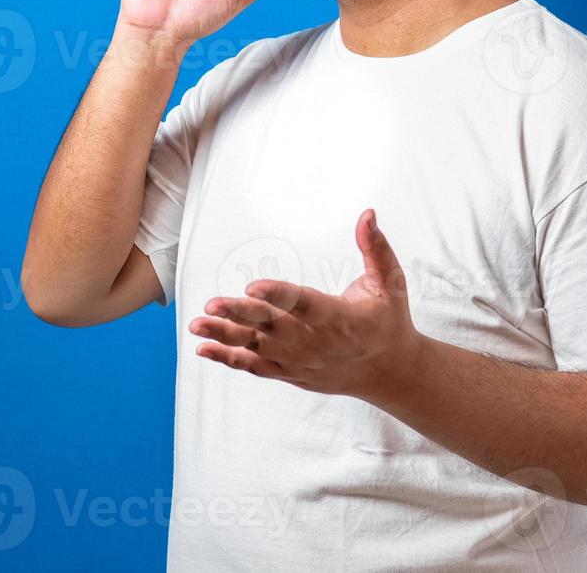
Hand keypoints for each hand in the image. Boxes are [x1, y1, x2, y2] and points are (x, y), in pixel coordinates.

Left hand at [189, 208, 423, 401]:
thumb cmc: (389, 321)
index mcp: (337, 317)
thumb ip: (376, 247)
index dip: (277, 294)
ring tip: (196, 325)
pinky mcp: (290, 372)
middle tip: (212, 302)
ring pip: (256, 348)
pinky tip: (203, 349)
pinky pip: (255, 367)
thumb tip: (368, 213)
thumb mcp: (390, 283)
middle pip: (271, 326)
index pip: (302, 304)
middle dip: (239, 314)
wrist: (390, 372)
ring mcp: (299, 360)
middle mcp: (314, 342)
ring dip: (225, 336)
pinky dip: (229, 359)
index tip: (252, 285)